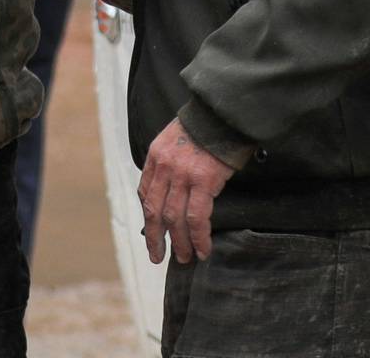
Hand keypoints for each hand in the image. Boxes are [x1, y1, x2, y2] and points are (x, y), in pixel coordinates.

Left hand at [140, 118, 235, 263]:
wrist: (224, 112)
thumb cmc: (206, 127)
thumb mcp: (176, 139)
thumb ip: (171, 162)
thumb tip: (174, 188)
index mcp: (156, 155)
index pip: (145, 192)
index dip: (148, 216)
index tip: (152, 232)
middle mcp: (164, 167)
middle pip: (154, 210)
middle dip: (155, 237)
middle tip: (157, 256)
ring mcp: (182, 175)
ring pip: (174, 218)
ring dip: (179, 242)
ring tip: (185, 258)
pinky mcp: (203, 182)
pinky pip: (196, 217)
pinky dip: (198, 237)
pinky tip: (203, 249)